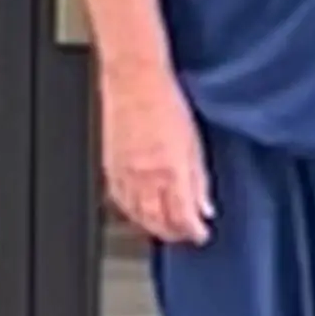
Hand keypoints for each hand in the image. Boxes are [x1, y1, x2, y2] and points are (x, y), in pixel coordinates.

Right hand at [99, 64, 212, 243]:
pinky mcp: (109, 167)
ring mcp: (124, 174)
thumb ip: (199, 180)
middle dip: (173, 233)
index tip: (201, 233)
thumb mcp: (194, 143)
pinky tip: (139, 213)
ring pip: (136, 215)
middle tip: (185, 235)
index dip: (193, 231)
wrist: (134, 81)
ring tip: (165, 228)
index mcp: (170, 171)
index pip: (182, 216)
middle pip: (158, 221)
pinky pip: (119, 200)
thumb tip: (205, 207)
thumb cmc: (165, 103)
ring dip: (152, 227)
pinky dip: (131, 212)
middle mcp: (145, 177)